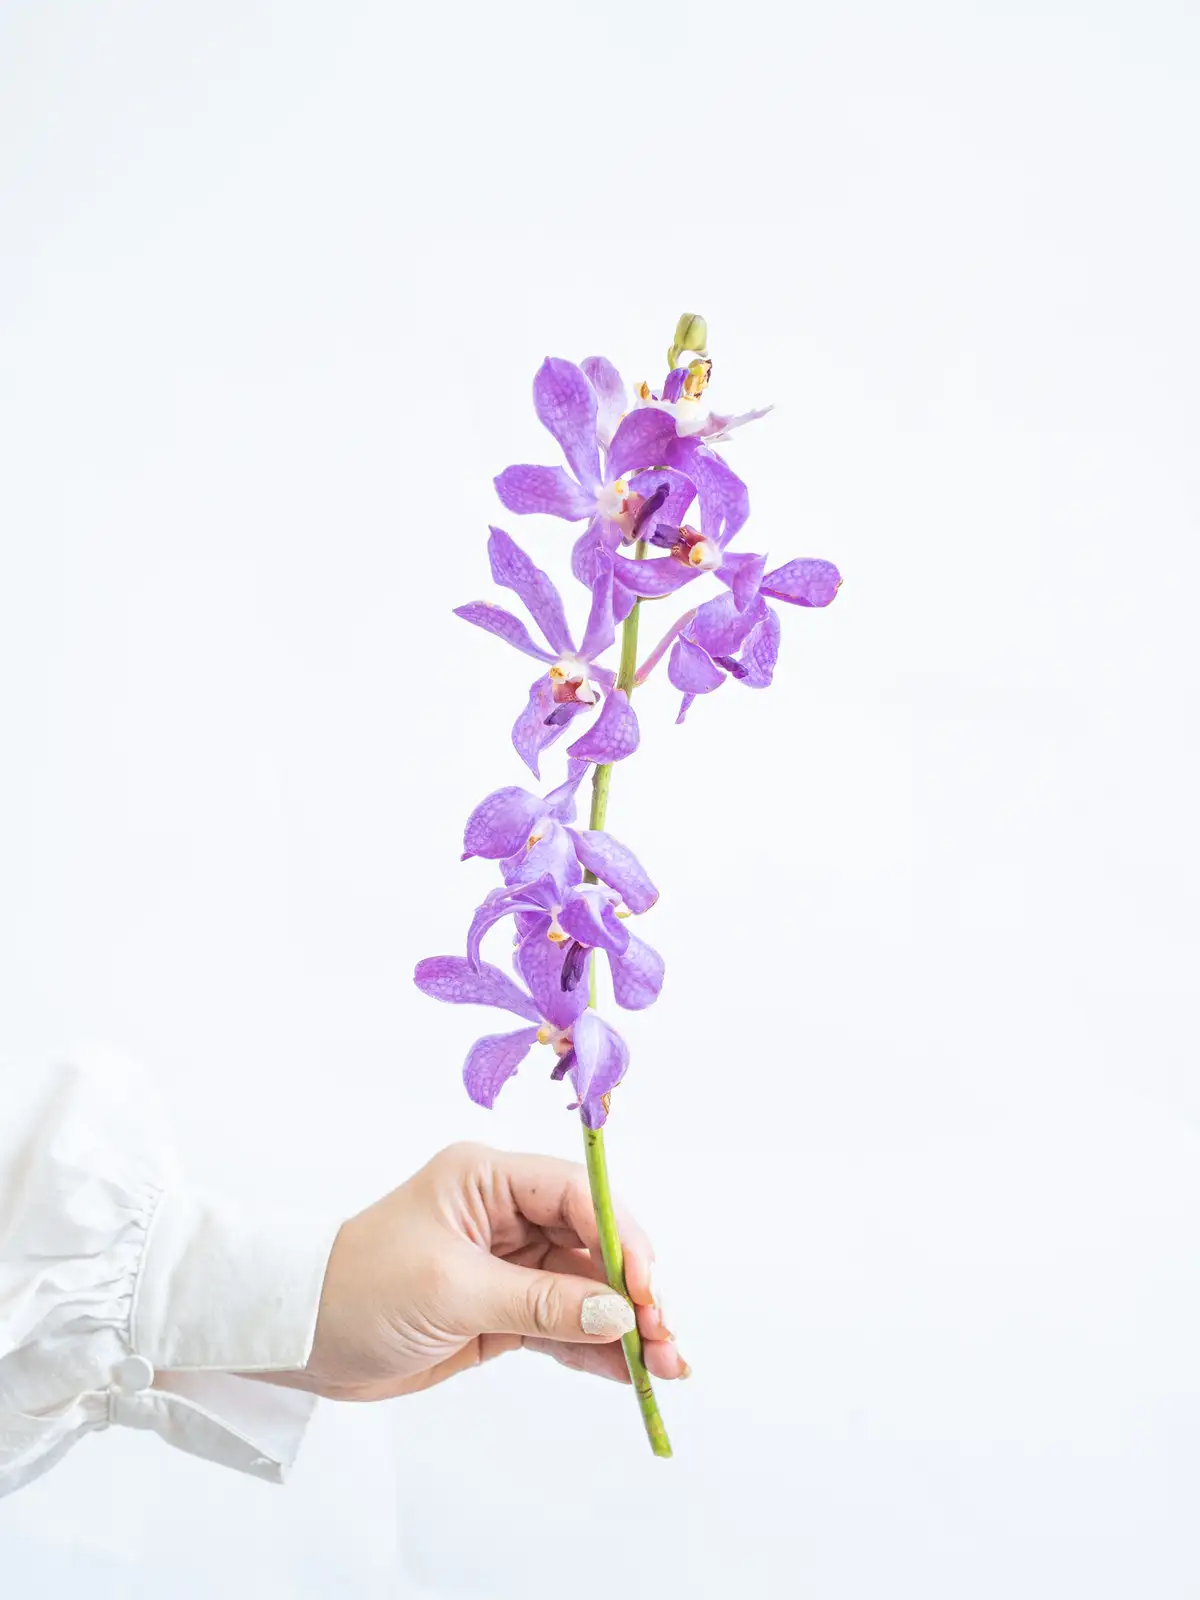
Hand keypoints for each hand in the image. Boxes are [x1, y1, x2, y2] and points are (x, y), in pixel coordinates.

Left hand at [272, 1142, 687, 1400]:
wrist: (299, 1338)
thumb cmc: (358, 1290)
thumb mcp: (452, 1292)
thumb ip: (540, 1302)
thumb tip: (618, 1314)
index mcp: (487, 1179)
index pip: (575, 1195)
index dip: (619, 1237)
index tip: (646, 1288)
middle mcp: (505, 1213)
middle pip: (591, 1242)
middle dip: (633, 1289)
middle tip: (667, 1338)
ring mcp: (507, 1263)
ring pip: (585, 1288)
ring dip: (625, 1326)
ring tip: (667, 1368)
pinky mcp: (502, 1309)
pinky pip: (563, 1324)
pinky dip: (595, 1349)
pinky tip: (630, 1375)